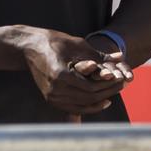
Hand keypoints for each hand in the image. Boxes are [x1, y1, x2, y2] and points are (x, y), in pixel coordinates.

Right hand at [10, 27, 129, 115]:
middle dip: (108, 92)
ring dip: (100, 100)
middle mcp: (55, 89)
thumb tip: (121, 57)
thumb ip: (98, 55)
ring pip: (83, 105)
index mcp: (60, 75)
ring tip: (114, 92)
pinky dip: (89, 106)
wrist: (28, 47)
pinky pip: (74, 108)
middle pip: (88, 98)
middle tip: (122, 85)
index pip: (91, 87)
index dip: (109, 84)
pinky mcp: (50, 99)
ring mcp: (51, 96)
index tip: (121, 78)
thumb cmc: (53, 41)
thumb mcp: (77, 44)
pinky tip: (102, 101)